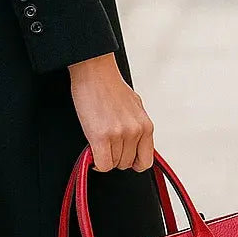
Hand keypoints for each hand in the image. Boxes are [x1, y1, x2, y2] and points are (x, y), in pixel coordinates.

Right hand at [67, 53, 154, 172]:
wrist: (95, 72)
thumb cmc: (111, 86)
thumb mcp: (135, 108)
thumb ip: (138, 128)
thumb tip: (134, 145)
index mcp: (146, 125)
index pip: (145, 161)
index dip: (132, 162)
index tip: (123, 157)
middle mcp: (136, 131)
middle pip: (126, 163)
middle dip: (115, 157)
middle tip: (106, 146)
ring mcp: (120, 134)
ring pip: (113, 164)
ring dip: (104, 157)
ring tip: (98, 143)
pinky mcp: (102, 136)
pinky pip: (102, 164)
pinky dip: (96, 162)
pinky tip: (92, 152)